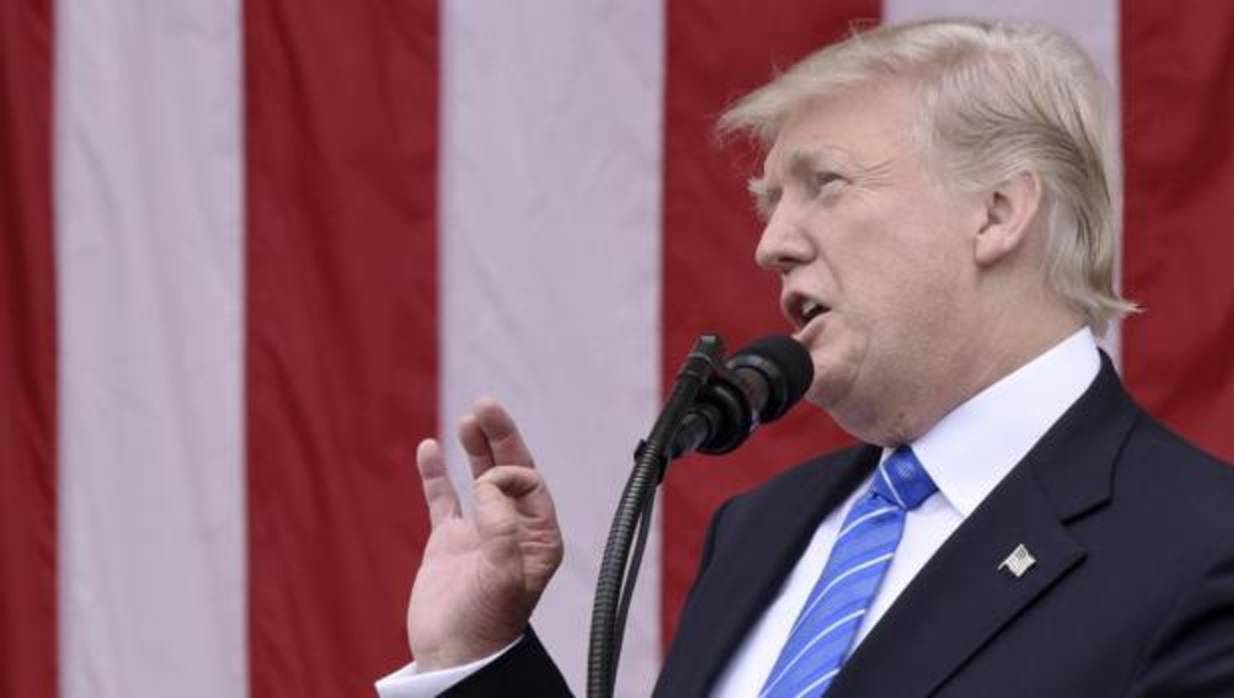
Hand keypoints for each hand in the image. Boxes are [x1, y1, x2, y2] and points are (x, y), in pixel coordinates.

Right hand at [406, 398, 563, 670]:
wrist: (451, 657)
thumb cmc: (486, 624)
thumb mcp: (503, 575)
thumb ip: (502, 528)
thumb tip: (489, 485)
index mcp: (539, 538)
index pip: (530, 483)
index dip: (508, 474)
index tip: (486, 487)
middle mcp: (513, 531)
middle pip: (510, 470)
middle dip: (500, 437)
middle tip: (485, 405)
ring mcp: (480, 534)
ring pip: (480, 479)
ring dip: (475, 448)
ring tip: (468, 418)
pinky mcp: (449, 543)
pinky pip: (443, 499)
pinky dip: (435, 474)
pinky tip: (428, 448)